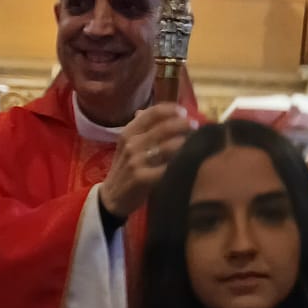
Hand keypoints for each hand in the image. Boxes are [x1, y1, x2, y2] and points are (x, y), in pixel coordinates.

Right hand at [97, 105, 195, 221]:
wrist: (112, 197)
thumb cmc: (124, 169)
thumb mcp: (127, 145)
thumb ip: (142, 128)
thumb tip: (161, 112)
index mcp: (128, 132)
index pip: (152, 113)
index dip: (171, 109)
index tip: (184, 112)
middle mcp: (131, 144)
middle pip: (164, 128)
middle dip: (184, 125)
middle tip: (195, 126)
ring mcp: (136, 161)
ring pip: (168, 147)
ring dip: (185, 144)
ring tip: (194, 144)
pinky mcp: (142, 178)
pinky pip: (167, 168)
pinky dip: (179, 164)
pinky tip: (187, 163)